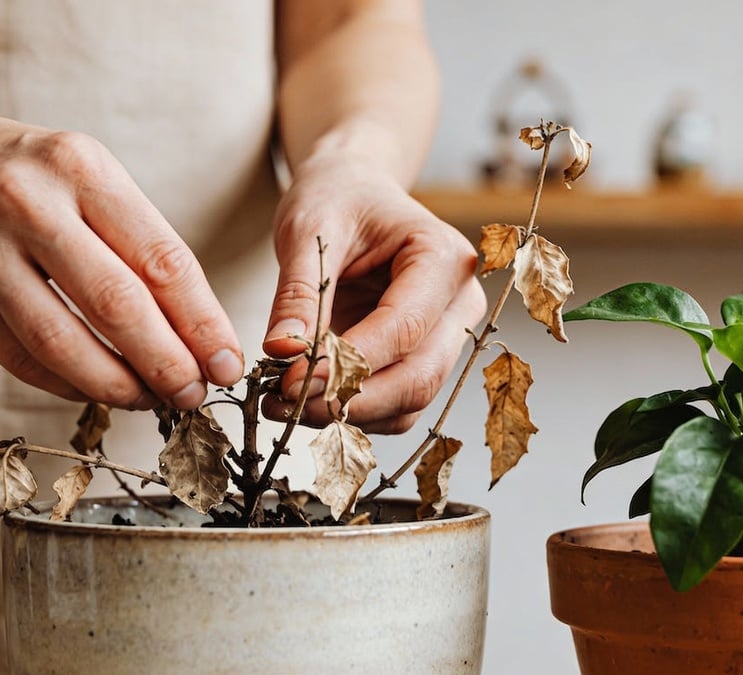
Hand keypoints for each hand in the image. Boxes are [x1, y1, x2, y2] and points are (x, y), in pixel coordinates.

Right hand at [0, 110, 242, 408]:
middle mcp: (29, 204)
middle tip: (195, 394)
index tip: (227, 362)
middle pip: (118, 305)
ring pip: (63, 341)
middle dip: (168, 362)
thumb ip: (138, 243)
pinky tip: (99, 391)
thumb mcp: (86, 177)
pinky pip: (19, 357)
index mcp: (81, 169)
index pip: (161, 260)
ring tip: (152, 401)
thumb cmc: (23, 177)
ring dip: (119, 384)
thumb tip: (200, 332)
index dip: (202, 322)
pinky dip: (67, 384)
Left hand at [262, 152, 485, 433]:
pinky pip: (398, 405)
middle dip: (350, 400)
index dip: (350, 364)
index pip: (405, 327)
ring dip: (350, 415)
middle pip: (419, 375)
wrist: (354, 193)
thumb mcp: (308, 230)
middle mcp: (459, 302)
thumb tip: (283, 351)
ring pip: (411, 399)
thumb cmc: (338, 199)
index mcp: (443, 258)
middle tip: (285, 403)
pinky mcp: (426, 358)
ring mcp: (448, 335)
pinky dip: (355, 413)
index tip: (291, 381)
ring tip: (286, 405)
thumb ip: (299, 292)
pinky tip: (309, 401)